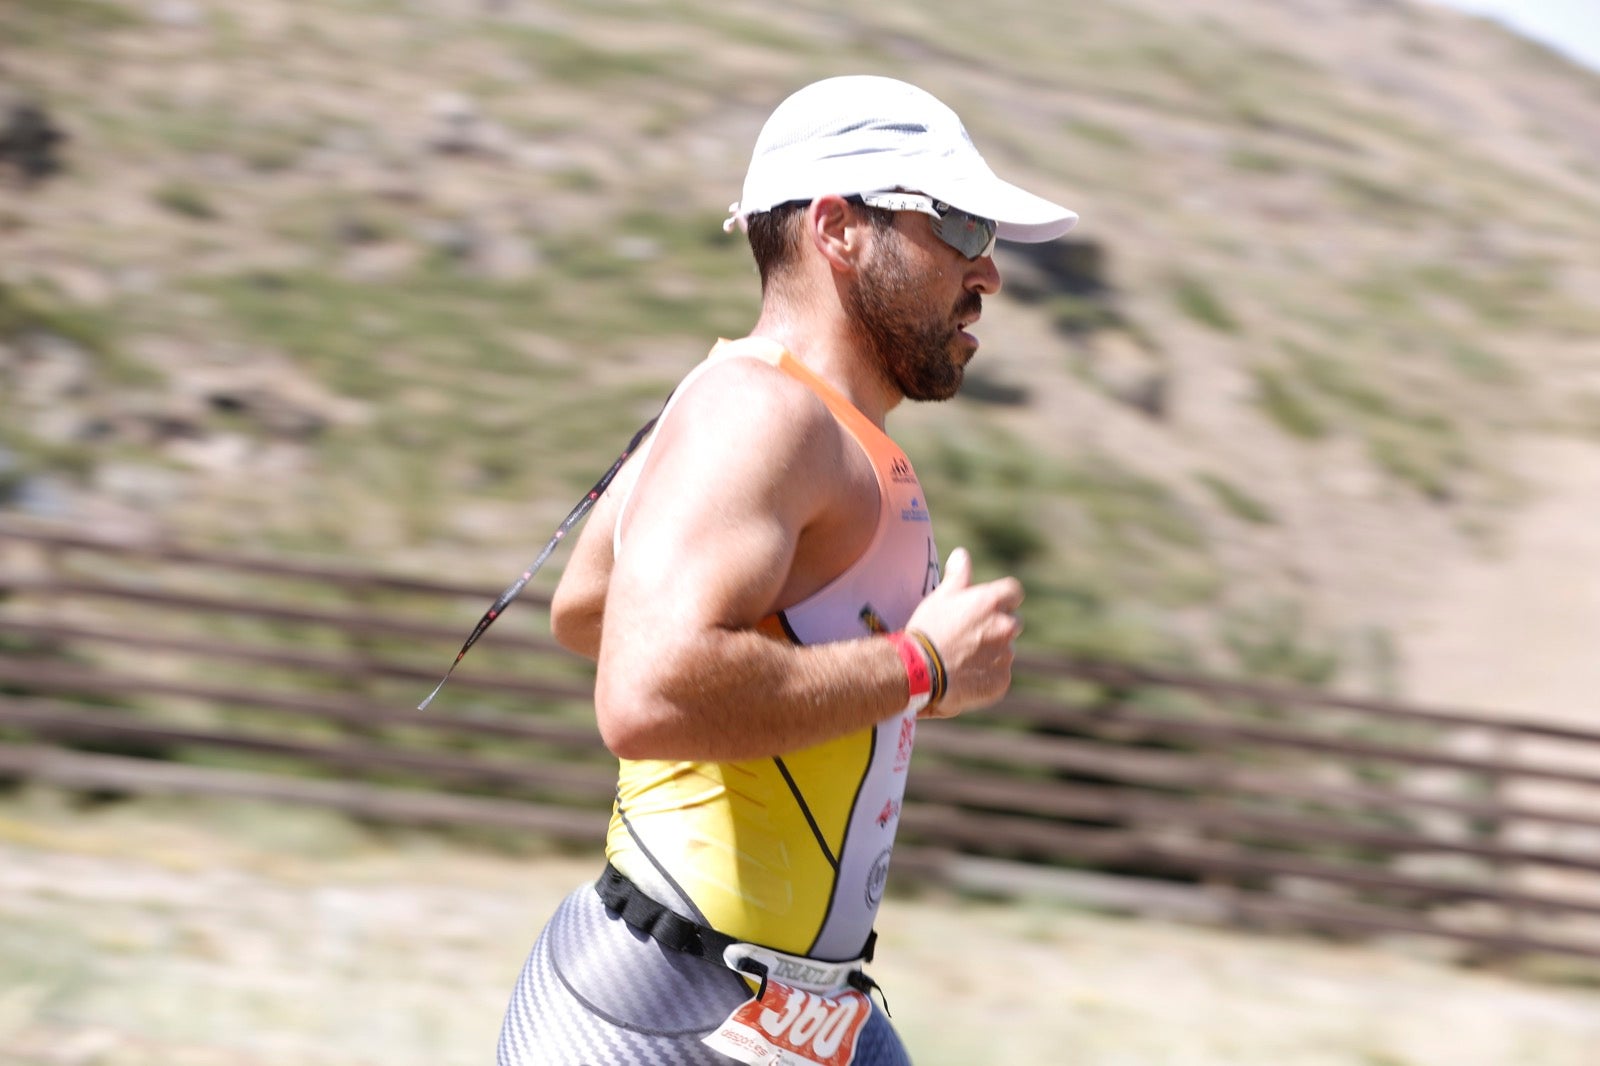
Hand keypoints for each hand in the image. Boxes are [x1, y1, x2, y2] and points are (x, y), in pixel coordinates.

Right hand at [903, 547, 1022, 718]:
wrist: (920, 672)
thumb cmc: (929, 630)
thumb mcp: (940, 597)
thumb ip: (958, 575)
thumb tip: (962, 554)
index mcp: (992, 602)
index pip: (1014, 591)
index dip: (1003, 598)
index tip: (988, 605)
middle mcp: (1005, 627)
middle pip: (1013, 621)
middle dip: (997, 625)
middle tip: (970, 634)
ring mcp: (1006, 655)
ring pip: (1006, 649)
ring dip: (992, 651)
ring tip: (963, 657)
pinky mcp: (1002, 680)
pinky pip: (1000, 674)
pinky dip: (987, 674)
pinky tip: (966, 674)